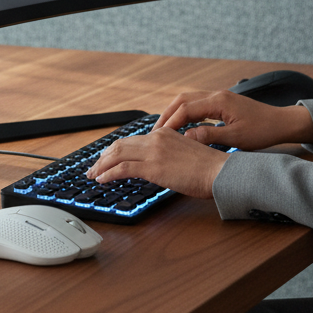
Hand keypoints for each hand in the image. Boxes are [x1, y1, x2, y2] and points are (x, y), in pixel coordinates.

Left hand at [86, 127, 228, 197]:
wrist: (219, 171)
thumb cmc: (209, 168)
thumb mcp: (186, 153)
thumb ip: (169, 154)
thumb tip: (158, 165)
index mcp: (164, 132)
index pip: (132, 139)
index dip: (116, 149)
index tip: (107, 157)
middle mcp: (156, 138)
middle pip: (121, 145)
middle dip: (103, 157)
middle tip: (94, 167)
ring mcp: (153, 151)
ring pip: (117, 154)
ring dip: (101, 165)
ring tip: (93, 174)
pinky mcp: (153, 167)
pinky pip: (123, 168)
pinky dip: (109, 173)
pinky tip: (102, 180)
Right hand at [153, 90, 312, 151]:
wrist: (281, 122)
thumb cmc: (262, 131)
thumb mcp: (236, 139)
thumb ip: (210, 136)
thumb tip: (186, 137)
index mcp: (219, 101)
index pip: (186, 109)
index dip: (170, 122)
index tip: (159, 135)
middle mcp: (216, 95)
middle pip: (182, 99)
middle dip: (167, 114)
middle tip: (155, 131)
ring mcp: (219, 96)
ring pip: (188, 99)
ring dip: (175, 112)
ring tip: (164, 129)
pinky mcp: (222, 102)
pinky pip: (197, 103)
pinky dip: (185, 112)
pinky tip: (182, 125)